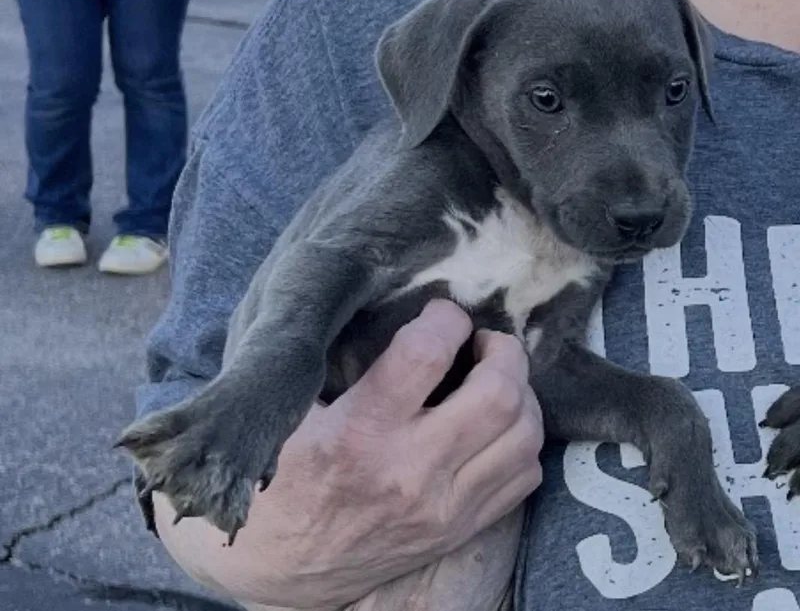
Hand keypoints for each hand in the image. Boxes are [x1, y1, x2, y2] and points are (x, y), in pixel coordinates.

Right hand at [154, 300, 543, 608]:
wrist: (280, 569)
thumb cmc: (281, 478)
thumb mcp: (289, 414)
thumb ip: (332, 362)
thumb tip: (381, 306)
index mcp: (357, 431)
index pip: (426, 354)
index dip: (445, 317)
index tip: (441, 312)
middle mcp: (409, 471)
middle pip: (496, 396)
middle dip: (504, 351)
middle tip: (484, 340)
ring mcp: (442, 508)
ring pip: (522, 436)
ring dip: (521, 393)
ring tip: (498, 377)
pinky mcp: (458, 530)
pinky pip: (523, 477)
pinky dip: (522, 440)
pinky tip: (499, 424)